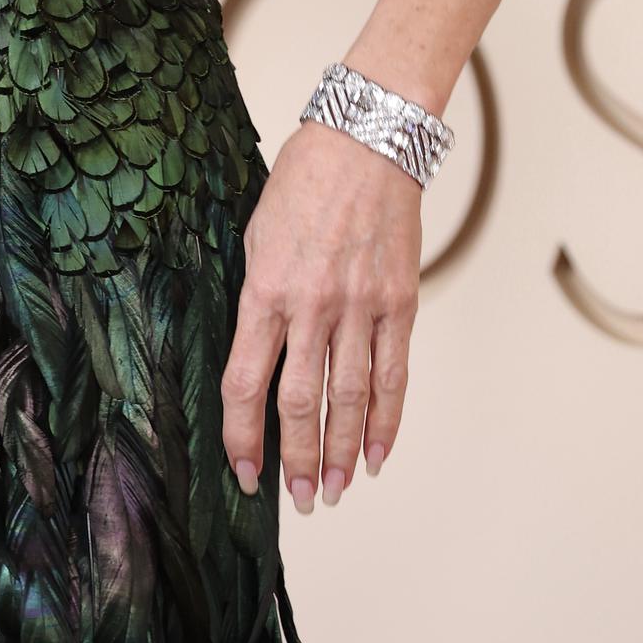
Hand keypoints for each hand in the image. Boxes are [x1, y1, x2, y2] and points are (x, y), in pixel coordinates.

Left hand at [221, 120, 422, 512]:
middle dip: (295, 459)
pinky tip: (376, 454)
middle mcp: (312, 305)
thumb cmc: (301, 183)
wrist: (365, 142)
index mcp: (265, 289)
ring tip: (332, 492)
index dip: (242, 435)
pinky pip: (394, 375)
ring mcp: (360, 307)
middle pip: (301, 403)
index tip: (244, 470)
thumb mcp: (256, 233)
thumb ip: (257, 295)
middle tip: (295, 500)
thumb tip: (253, 351)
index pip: (246, 382)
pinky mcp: (400, 303)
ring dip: (340, 453)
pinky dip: (385, 420)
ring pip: (349, 398)